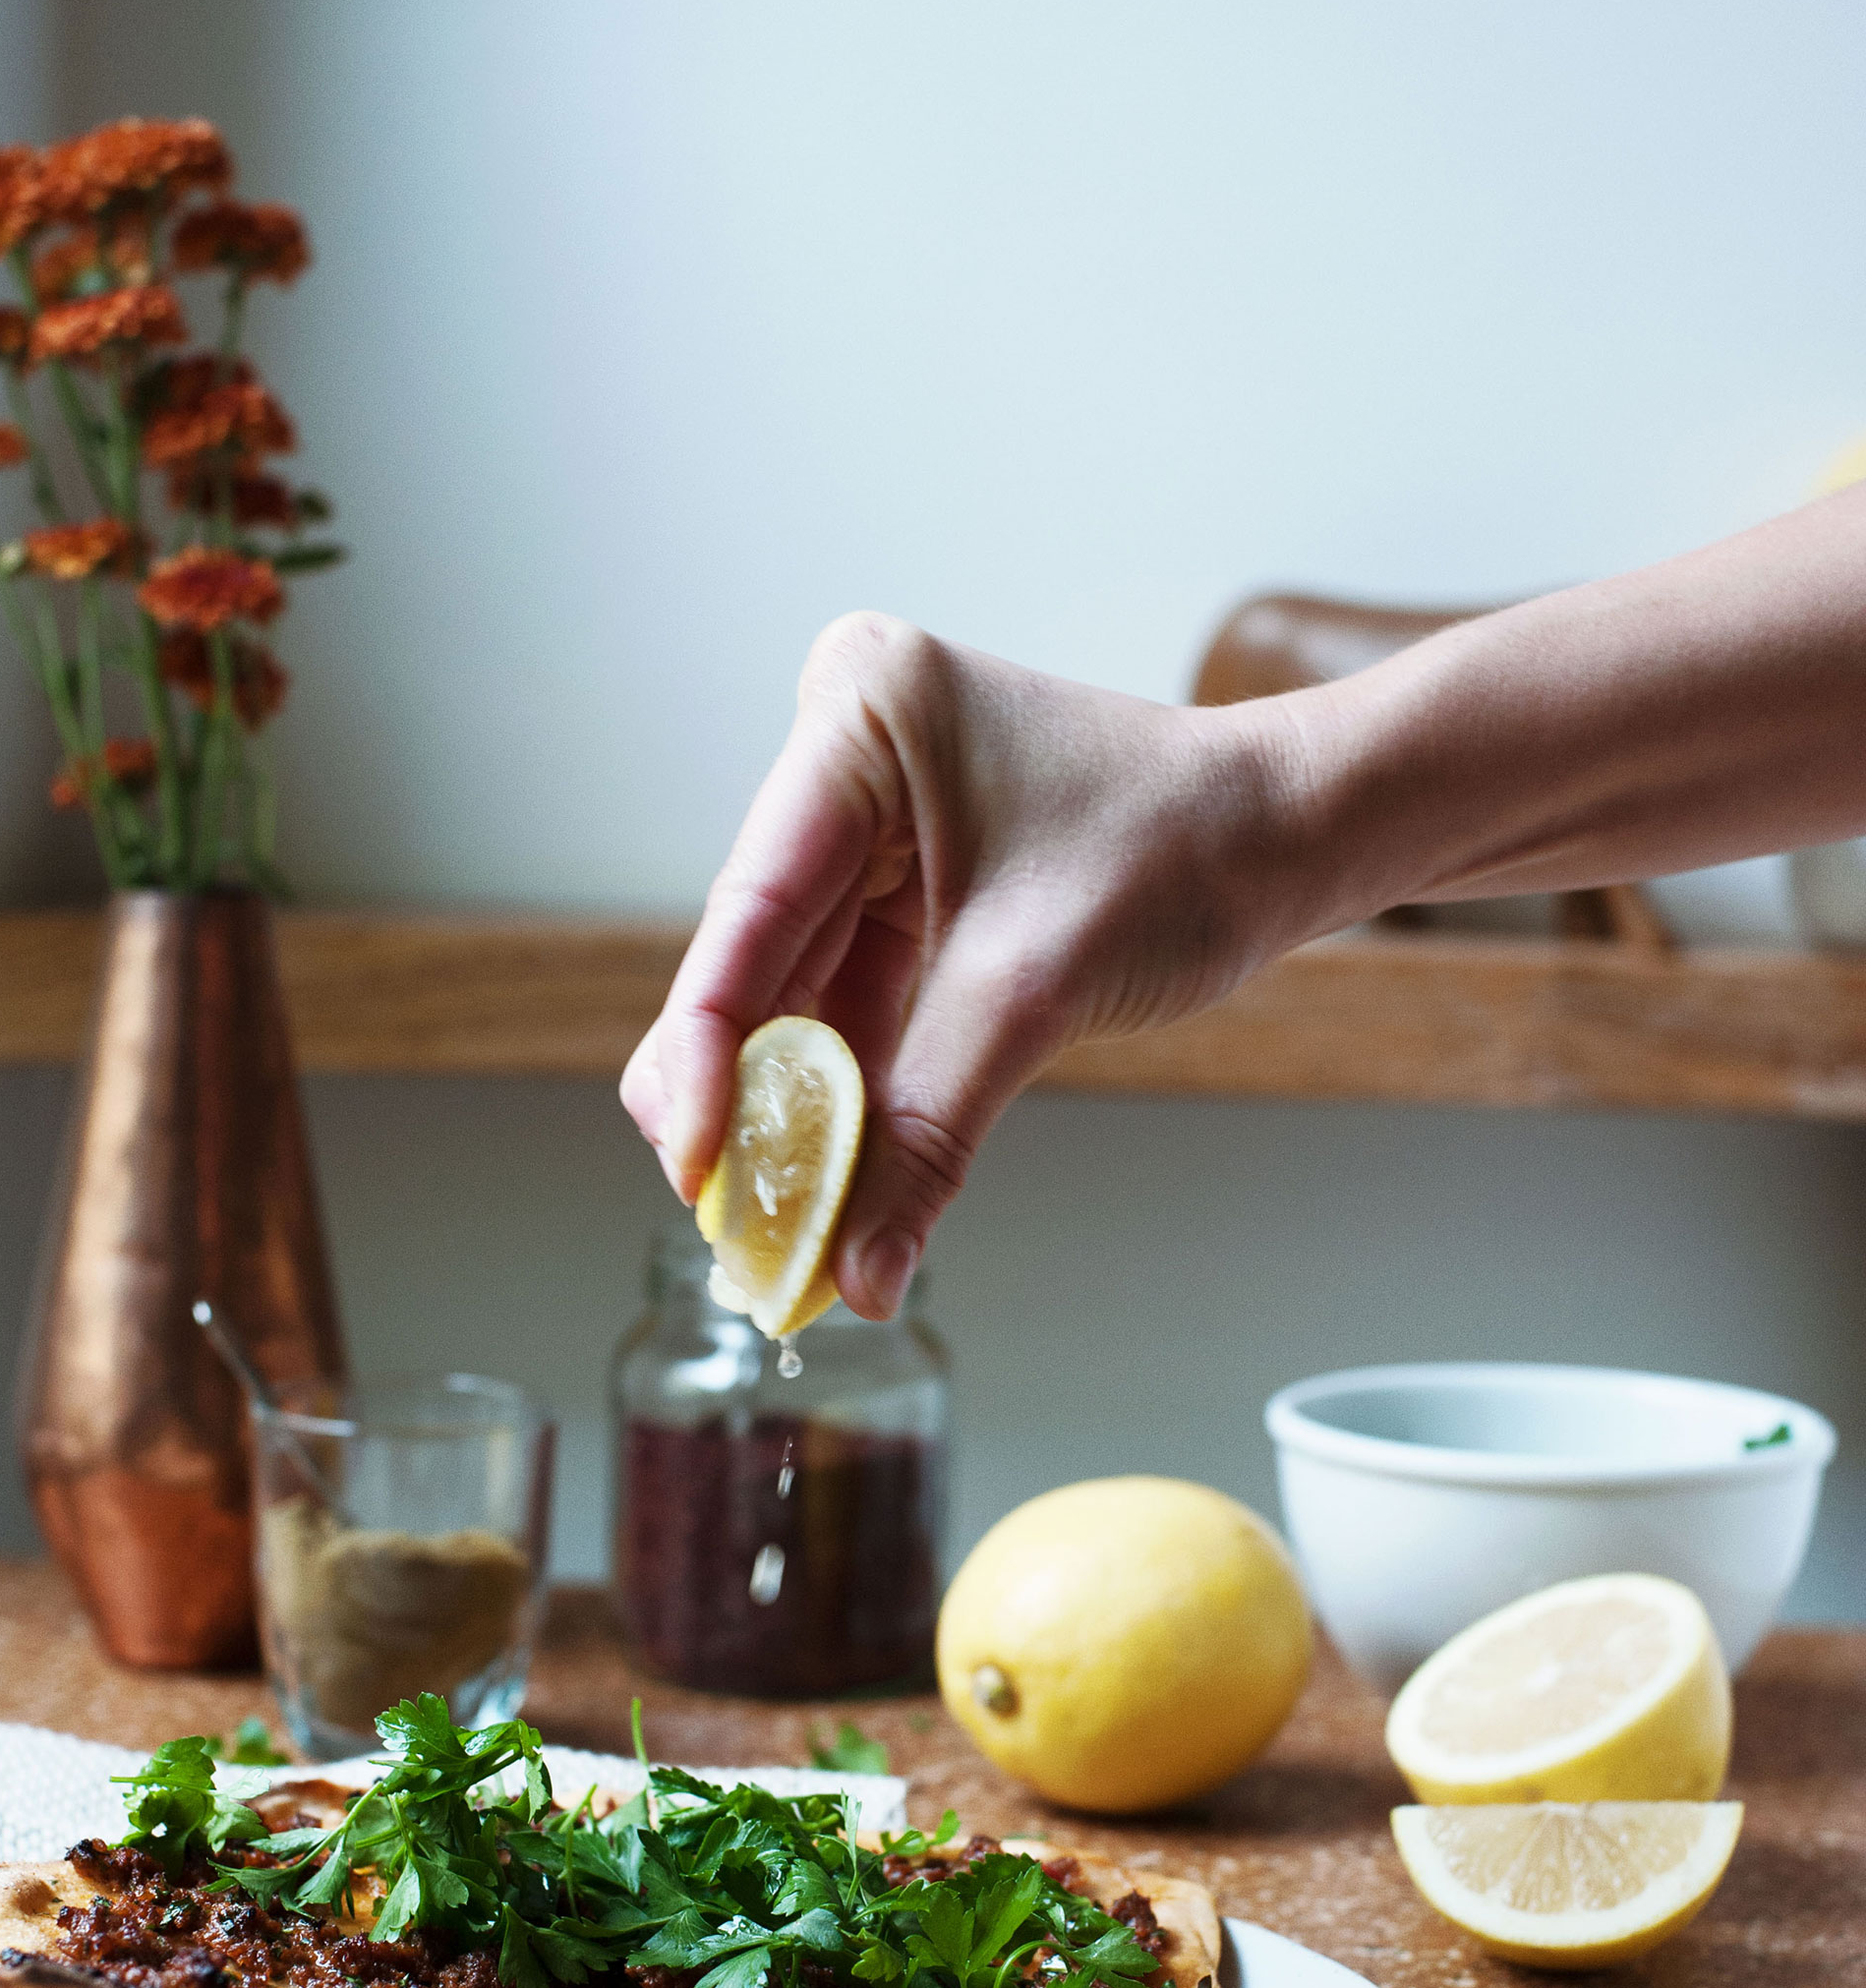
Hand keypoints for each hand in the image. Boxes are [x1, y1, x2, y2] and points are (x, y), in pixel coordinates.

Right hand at [620, 612, 1283, 1316]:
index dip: (707, 1050)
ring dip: (790, 1110)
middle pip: (757, 955)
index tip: (690, 1161)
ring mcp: (871, 817)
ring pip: (796, 992)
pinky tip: (825, 1179)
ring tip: (772, 1222)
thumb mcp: (1034, 994)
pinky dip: (844, 1092)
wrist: (1296, 831)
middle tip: (726, 1215)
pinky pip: (850, 1001)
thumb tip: (854, 1274)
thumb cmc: (1190, 849)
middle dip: (747, 1096)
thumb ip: (924, 1134)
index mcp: (860, 712)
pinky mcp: (904, 879)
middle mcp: (847, 752)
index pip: (751, 906)